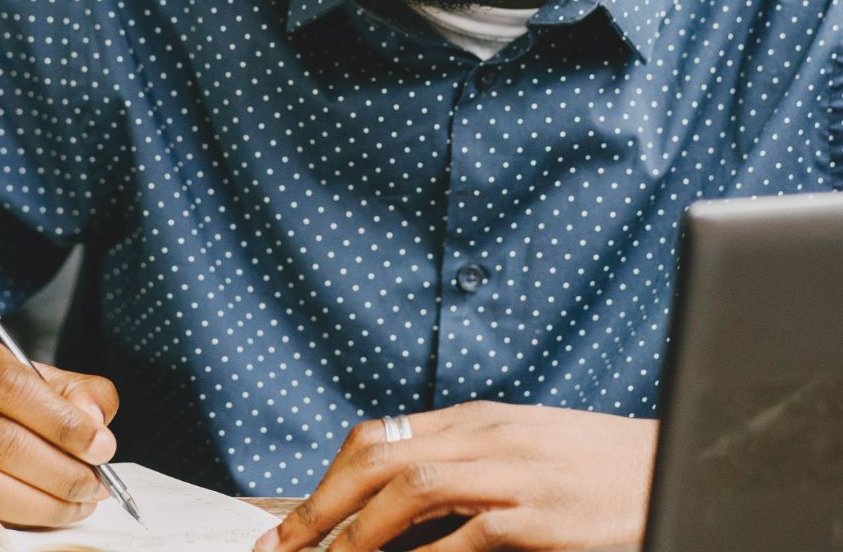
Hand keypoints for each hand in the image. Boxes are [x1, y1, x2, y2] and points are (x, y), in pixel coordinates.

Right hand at [0, 318, 119, 527]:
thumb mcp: (24, 368)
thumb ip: (72, 388)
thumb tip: (95, 418)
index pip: (13, 384)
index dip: (62, 422)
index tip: (102, 446)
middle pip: (1, 438)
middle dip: (61, 469)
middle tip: (97, 483)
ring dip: (43, 500)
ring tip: (80, 501)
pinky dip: (18, 511)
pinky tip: (48, 509)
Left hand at [255, 401, 657, 551]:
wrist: (676, 465)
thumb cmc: (596, 463)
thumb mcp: (520, 444)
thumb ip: (463, 460)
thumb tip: (396, 495)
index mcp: (475, 420)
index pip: (379, 438)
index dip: (327, 480)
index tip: (295, 520)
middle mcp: (487, 438)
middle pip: (380, 458)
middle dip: (321, 505)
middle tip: (283, 547)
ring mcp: (516, 475)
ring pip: (412, 489)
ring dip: (357, 532)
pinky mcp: (545, 519)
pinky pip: (472, 536)